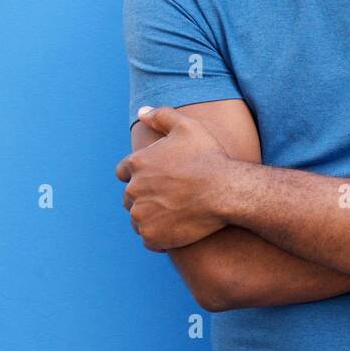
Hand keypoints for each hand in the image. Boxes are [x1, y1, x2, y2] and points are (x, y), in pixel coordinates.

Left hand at [115, 105, 233, 251]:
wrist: (226, 191)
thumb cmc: (208, 157)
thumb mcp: (187, 126)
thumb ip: (161, 116)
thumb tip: (141, 112)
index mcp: (137, 163)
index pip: (124, 172)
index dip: (140, 174)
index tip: (159, 179)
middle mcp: (133, 190)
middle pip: (131, 197)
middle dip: (146, 196)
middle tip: (172, 196)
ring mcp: (141, 216)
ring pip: (139, 218)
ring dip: (152, 216)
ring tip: (176, 212)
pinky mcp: (152, 236)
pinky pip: (149, 238)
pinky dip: (160, 235)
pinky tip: (178, 226)